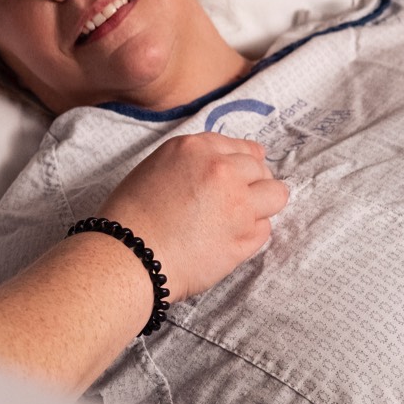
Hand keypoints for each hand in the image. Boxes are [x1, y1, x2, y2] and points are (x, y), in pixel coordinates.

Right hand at [96, 132, 286, 300]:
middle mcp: (221, 169)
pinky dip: (251, 235)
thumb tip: (235, 163)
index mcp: (195, 148)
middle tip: (231, 205)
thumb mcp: (157, 168)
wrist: (127, 256)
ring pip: (276, 195)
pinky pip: (265, 229)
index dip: (240, 164)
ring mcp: (238, 203)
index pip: (241, 147)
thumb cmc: (131, 216)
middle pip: (261, 168)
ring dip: (261, 206)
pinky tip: (225, 241)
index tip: (236, 178)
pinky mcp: (245, 237)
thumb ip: (195, 162)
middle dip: (252, 184)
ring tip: (236, 221)